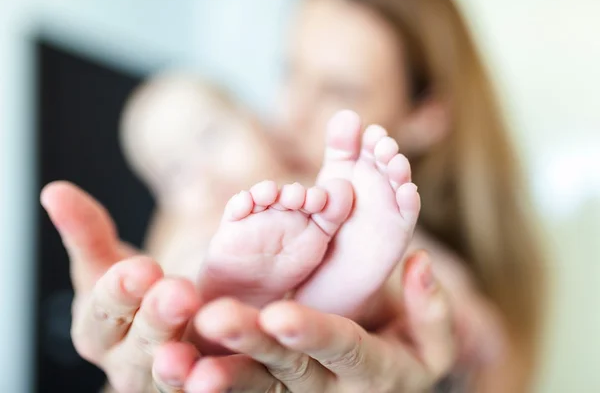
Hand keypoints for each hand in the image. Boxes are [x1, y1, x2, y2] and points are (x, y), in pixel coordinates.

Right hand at [41, 181, 199, 392]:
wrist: (167, 319)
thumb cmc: (135, 289)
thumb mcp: (110, 260)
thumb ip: (87, 231)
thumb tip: (54, 191)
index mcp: (97, 330)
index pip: (105, 310)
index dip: (121, 290)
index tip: (141, 268)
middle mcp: (125, 362)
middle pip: (139, 343)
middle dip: (158, 318)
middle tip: (180, 293)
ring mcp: (160, 381)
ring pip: (171, 374)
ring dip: (184, 357)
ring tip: (202, 337)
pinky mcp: (193, 388)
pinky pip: (204, 388)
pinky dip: (214, 381)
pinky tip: (226, 369)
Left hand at [152, 252, 455, 392]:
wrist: (375, 385)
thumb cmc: (402, 353)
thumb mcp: (431, 341)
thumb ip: (431, 308)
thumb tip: (419, 264)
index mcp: (371, 370)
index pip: (344, 348)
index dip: (315, 333)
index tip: (281, 315)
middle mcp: (327, 389)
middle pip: (287, 369)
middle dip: (251, 346)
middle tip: (214, 322)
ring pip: (253, 386)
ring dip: (214, 374)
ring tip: (173, 360)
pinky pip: (239, 392)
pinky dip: (198, 384)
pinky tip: (166, 367)